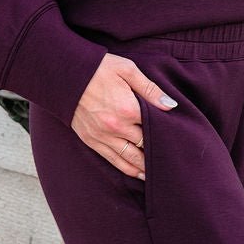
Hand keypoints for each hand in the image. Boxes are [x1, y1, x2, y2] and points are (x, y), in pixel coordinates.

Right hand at [70, 52, 177, 178]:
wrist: (65, 73)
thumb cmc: (99, 68)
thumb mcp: (127, 70)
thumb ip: (150, 89)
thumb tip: (171, 105)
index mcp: (128, 109)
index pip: (154, 129)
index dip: (166, 135)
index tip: (177, 140)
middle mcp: (116, 127)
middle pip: (144, 148)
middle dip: (158, 155)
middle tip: (173, 161)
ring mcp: (102, 136)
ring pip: (129, 160)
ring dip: (144, 169)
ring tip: (158, 175)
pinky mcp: (91, 141)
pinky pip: (113, 160)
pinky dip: (127, 169)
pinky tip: (138, 173)